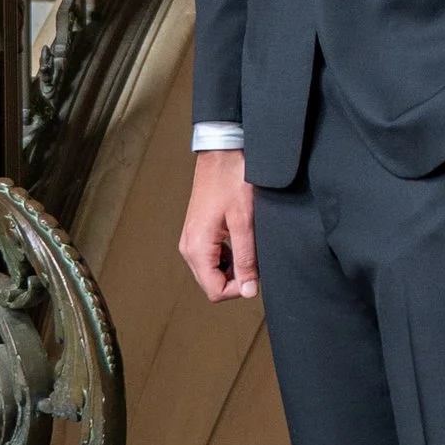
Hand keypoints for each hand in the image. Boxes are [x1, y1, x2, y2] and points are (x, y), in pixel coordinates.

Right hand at [179, 149, 258, 299]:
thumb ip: (246, 258)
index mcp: (197, 247)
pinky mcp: (197, 232)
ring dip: (232, 268)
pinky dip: (227, 257)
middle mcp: (189, 247)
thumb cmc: (231, 180)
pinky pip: (211, 257)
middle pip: (211, 284)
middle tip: (253, 259)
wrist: (222, 153)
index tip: (255, 273)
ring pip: (211, 272)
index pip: (215, 291)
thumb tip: (248, 290)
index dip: (238, 289)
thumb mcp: (245, 222)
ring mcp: (191, 240)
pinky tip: (239, 240)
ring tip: (247, 246)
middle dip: (235, 279)